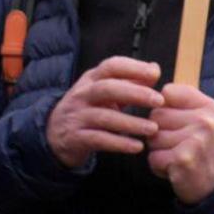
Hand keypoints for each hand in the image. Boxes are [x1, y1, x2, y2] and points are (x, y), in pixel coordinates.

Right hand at [44, 56, 163, 169]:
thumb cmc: (88, 109)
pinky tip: (137, 146)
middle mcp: (82, 95)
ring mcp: (77, 116)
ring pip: (104, 117)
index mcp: (91, 80)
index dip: (133, 68)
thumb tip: (154, 69)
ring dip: (131, 123)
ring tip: (153, 129)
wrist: (54, 133)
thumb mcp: (104, 92)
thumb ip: (129, 81)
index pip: (111, 66)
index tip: (155, 75)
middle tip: (159, 101)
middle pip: (107, 88)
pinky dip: (119, 143)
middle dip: (135, 93)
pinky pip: (99, 140)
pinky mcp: (75, 137)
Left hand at [147, 82, 213, 204]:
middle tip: (180, 145)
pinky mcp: (184, 159)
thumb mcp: (202, 118)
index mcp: (209, 106)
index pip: (166, 93)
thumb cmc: (201, 147)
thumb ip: (180, 99)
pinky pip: (153, 157)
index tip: (180, 123)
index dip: (165, 110)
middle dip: (159, 133)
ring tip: (178, 156)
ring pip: (151, 137)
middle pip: (155, 116)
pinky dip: (158, 166)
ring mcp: (196, 140)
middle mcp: (205, 121)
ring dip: (159, 151)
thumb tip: (150, 70)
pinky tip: (175, 169)